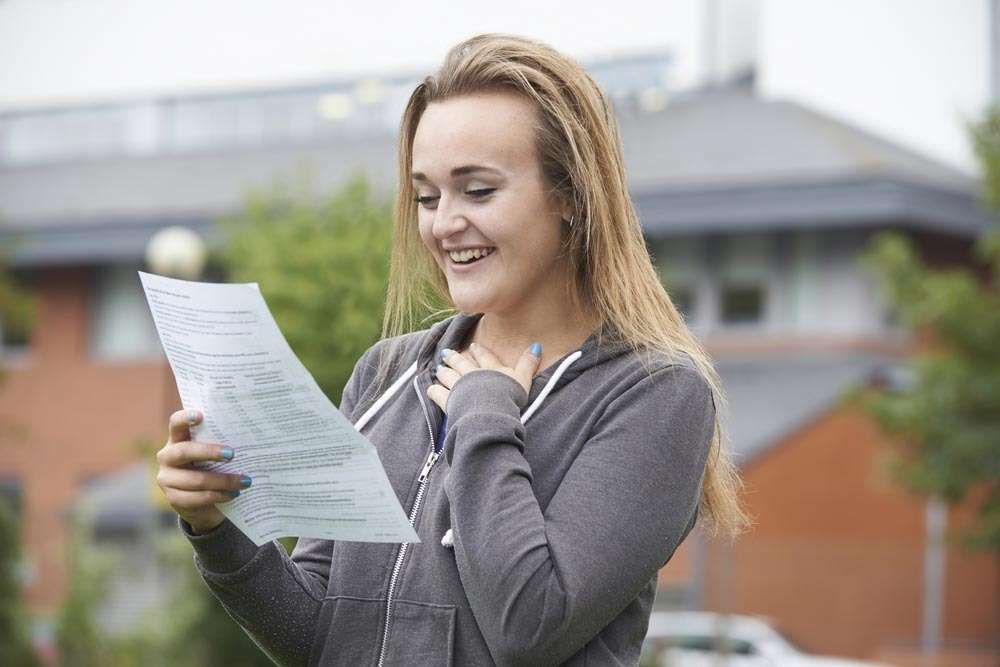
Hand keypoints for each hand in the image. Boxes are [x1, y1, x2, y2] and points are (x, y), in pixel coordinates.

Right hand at [154, 409, 249, 533]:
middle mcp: (167, 456)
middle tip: (232, 454)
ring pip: (195, 479)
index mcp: (177, 439)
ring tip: (245, 481)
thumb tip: (252, 435)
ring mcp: (167, 478)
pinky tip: (233, 494)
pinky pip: (196, 498)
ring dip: (223, 481)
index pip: (176, 423)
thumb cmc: (212, 466)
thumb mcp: (214, 453)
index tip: (200, 415)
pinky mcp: (173, 498)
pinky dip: (218, 496)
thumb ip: (222, 442)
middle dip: (210, 452)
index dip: (185, 418)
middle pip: (184, 451)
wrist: (201, 500)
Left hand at [427, 341, 541, 412]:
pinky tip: (431, 389)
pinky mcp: (449, 400)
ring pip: (449, 375)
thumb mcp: (523, 378)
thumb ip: (529, 363)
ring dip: (444, 371)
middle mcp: (473, 374)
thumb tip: (537, 345)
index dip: (479, 351)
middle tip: (447, 353)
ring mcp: (459, 386)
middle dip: (455, 358)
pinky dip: (434, 391)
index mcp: (491, 369)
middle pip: (462, 363)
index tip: (473, 346)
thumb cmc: (509, 396)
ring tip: (439, 368)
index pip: (484, 357)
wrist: (492, 411)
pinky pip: (438, 393)